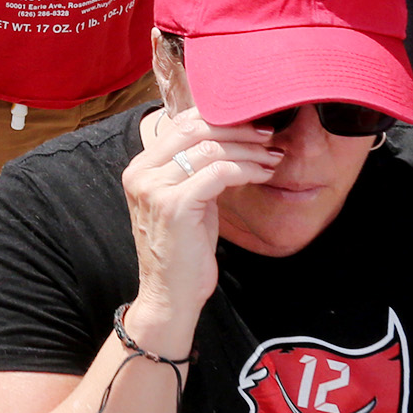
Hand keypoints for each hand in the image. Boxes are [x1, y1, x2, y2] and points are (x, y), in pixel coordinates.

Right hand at [122, 107, 279, 330]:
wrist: (170, 296)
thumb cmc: (184, 250)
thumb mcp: (187, 200)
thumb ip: (197, 168)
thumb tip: (233, 137)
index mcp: (141, 167)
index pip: (181, 123)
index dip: (220, 117)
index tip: (251, 123)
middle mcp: (141, 173)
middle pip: (195, 129)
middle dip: (238, 129)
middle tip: (268, 136)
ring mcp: (155, 188)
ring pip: (211, 148)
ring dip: (249, 150)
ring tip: (271, 158)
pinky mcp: (175, 205)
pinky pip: (219, 172)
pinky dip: (246, 169)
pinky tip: (262, 175)